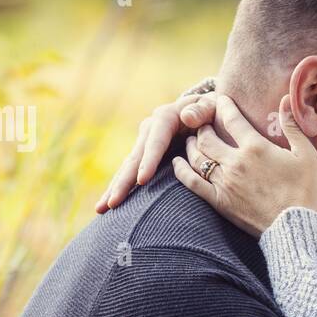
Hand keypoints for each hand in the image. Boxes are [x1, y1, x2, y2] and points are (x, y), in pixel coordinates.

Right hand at [95, 89, 217, 212]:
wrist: (208, 114)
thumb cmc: (214, 113)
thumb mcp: (212, 107)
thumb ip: (202, 110)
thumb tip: (187, 117)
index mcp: (166, 118)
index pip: (156, 142)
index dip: (148, 160)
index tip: (143, 181)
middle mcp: (150, 131)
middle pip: (135, 158)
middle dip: (124, 181)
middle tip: (114, 203)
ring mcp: (145, 144)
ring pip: (128, 169)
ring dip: (115, 189)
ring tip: (103, 209)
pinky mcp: (145, 157)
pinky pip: (131, 175)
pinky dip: (120, 189)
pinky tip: (108, 207)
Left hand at [172, 94, 316, 237]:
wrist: (295, 227)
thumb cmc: (305, 191)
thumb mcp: (307, 155)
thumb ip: (293, 126)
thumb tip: (287, 100)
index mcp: (256, 147)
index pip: (232, 119)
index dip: (224, 106)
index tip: (221, 100)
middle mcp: (235, 162)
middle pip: (207, 137)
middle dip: (203, 126)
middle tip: (204, 123)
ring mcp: (224, 183)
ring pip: (197, 157)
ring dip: (191, 145)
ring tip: (191, 140)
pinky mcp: (219, 201)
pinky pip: (192, 182)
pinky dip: (181, 170)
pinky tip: (177, 163)